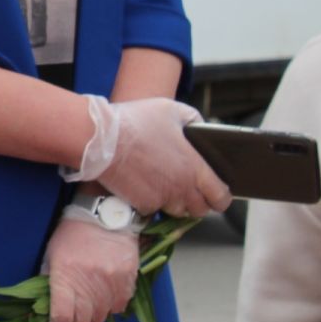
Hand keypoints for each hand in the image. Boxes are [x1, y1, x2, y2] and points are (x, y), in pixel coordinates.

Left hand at [41, 216, 138, 321]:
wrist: (105, 217)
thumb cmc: (71, 236)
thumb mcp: (51, 257)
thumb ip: (49, 285)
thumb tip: (45, 313)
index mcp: (64, 277)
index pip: (60, 319)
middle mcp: (88, 285)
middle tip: (68, 321)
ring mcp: (110, 285)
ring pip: (99, 319)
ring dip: (90, 316)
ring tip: (86, 300)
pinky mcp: (127, 284)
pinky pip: (117, 309)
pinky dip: (107, 307)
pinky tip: (102, 293)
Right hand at [75, 96, 232, 217]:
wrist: (100, 139)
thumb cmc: (135, 122)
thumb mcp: (170, 110)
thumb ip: (193, 119)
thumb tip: (199, 127)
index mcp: (195, 168)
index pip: (221, 197)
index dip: (221, 197)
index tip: (215, 194)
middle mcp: (183, 188)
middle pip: (201, 209)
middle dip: (197, 201)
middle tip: (187, 188)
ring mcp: (162, 198)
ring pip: (178, 211)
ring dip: (176, 203)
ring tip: (165, 187)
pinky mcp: (142, 204)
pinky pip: (154, 209)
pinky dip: (152, 201)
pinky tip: (144, 186)